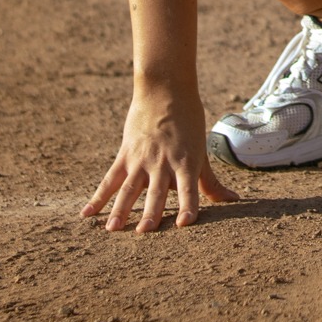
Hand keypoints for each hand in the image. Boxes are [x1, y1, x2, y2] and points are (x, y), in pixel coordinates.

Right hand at [81, 87, 237, 232]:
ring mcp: (141, 159)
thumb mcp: (201, 151)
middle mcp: (163, 163)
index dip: (187, 205)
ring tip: (113, 229)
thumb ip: (211, 182)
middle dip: (150, 212)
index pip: (188, 189)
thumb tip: (234, 200)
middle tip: (144, 232)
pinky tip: (87, 214)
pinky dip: (98, 197)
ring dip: (121, 209)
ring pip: (129, 188)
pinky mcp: (125, 155)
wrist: (164, 88)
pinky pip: (109, 179)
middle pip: (156, 192)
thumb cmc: (188, 121)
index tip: (184, 223)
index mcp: (185, 162)